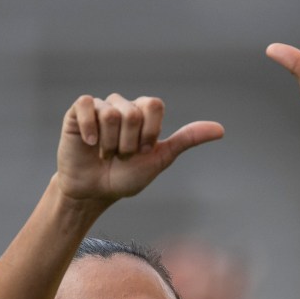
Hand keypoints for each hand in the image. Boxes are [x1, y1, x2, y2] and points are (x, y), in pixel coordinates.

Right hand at [56, 93, 223, 203]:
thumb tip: (221, 130)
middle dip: (128, 143)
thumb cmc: (126, 177)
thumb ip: (187, 140)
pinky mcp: (78, 112)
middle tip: (121, 155)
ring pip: (111, 114)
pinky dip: (91, 130)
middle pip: (133, 112)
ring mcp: (100, 107)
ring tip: (105, 153)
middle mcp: (123, 105)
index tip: (143, 151)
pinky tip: (91, 144)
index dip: (149, 133)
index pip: (154, 106)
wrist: (95, 192)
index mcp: (143, 113)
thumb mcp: (160, 159)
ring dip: (110, 144)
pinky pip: (87, 105)